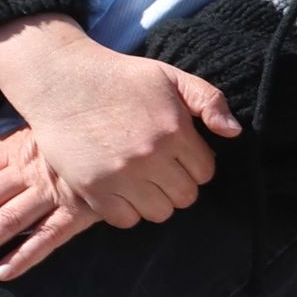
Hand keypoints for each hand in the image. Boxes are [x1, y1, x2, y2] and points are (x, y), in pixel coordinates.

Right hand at [0, 16, 240, 227]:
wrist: (62, 80)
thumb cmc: (121, 78)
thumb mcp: (170, 76)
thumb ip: (209, 100)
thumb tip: (234, 132)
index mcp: (174, 130)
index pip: (205, 172)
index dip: (195, 164)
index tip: (179, 154)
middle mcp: (150, 156)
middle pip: (186, 196)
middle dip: (178, 183)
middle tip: (161, 168)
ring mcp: (120, 176)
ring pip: (159, 212)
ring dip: (155, 199)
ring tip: (143, 179)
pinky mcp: (93, 189)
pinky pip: (126, 220)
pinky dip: (127, 210)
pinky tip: (122, 189)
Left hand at [0, 129, 99, 280]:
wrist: (127, 136)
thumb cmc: (76, 138)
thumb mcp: (36, 133)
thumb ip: (5, 153)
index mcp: (15, 150)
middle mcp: (30, 170)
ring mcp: (56, 190)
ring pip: (7, 221)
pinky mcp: (83, 209)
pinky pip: (50, 236)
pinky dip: (25, 255)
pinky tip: (2, 273)